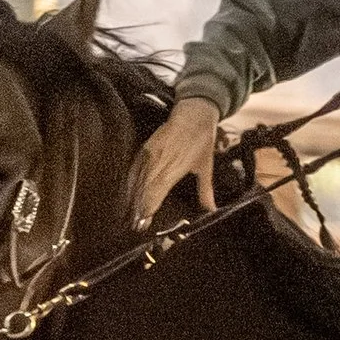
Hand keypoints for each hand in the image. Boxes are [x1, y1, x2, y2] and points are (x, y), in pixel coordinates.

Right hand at [132, 95, 220, 230]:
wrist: (193, 114)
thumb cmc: (202, 141)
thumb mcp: (206, 167)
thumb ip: (205, 191)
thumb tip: (212, 209)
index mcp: (173, 169)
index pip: (156, 193)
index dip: (148, 208)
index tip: (143, 223)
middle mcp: (159, 162)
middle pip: (144, 189)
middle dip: (138, 208)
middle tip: (134, 226)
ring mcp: (150, 154)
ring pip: (137, 180)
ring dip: (132, 198)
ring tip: (129, 216)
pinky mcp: (145, 148)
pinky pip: (134, 168)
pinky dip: (130, 182)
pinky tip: (127, 194)